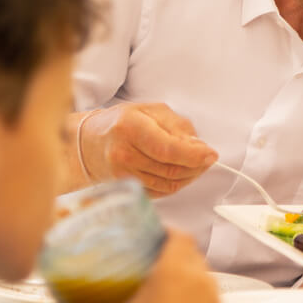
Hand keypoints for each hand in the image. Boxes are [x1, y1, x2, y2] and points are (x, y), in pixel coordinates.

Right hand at [65, 231, 218, 302]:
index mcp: (175, 269)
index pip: (178, 235)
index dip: (165, 231)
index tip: (150, 234)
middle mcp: (198, 277)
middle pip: (190, 251)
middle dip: (172, 250)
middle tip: (150, 258)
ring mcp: (211, 297)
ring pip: (200, 272)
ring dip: (185, 272)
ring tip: (162, 282)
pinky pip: (205, 294)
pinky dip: (192, 294)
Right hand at [77, 103, 217, 196]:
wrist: (91, 142)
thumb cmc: (123, 123)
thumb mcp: (150, 111)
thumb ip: (177, 126)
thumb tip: (199, 146)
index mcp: (130, 128)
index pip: (169, 149)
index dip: (194, 155)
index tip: (211, 154)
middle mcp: (124, 154)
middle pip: (172, 169)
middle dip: (196, 165)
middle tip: (207, 158)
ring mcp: (123, 175)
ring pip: (169, 183)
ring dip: (190, 176)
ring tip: (195, 164)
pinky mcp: (126, 188)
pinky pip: (161, 191)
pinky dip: (176, 183)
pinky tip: (180, 172)